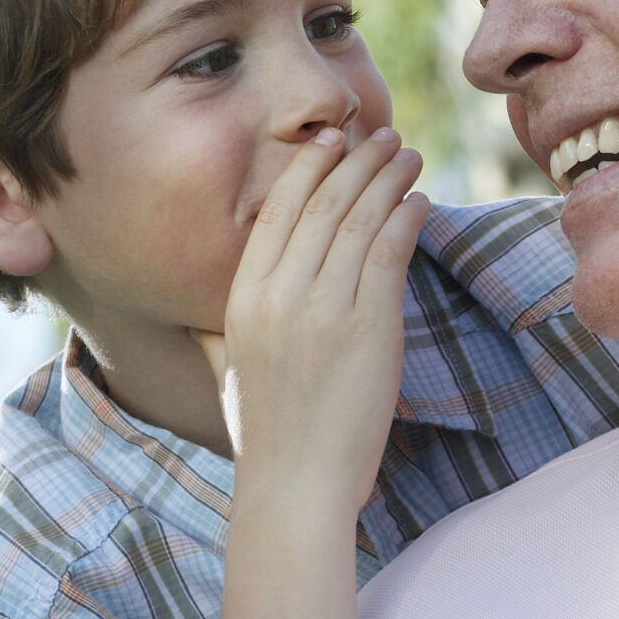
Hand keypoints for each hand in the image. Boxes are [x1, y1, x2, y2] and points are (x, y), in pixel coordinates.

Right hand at [192, 125, 427, 515]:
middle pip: (322, 203)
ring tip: (407, 156)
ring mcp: (324, 308)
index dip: (308, 167)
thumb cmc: (266, 433)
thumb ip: (215, 328)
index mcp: (241, 298)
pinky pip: (390, 253)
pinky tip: (417, 202)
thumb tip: (201, 306)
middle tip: (380, 135)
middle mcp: (279, 294)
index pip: (277, 211)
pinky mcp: (367, 327)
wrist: (295, 484)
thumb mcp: (227, 368)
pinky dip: (406, 219)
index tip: (331, 139)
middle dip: (355, 160)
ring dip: (388, 179)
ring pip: (360, 219)